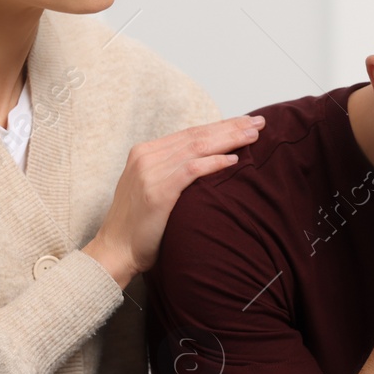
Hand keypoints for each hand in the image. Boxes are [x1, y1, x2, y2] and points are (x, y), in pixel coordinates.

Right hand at [82, 115, 263, 286]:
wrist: (115, 251)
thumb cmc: (138, 226)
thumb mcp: (153, 189)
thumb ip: (172, 172)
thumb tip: (208, 163)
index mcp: (145, 152)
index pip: (190, 134)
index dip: (219, 126)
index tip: (245, 123)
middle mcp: (146, 156)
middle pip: (197, 136)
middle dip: (230, 127)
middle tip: (258, 122)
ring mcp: (150, 172)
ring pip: (197, 148)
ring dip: (228, 140)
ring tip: (253, 136)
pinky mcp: (157, 190)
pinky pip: (192, 170)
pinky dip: (214, 163)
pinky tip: (234, 161)